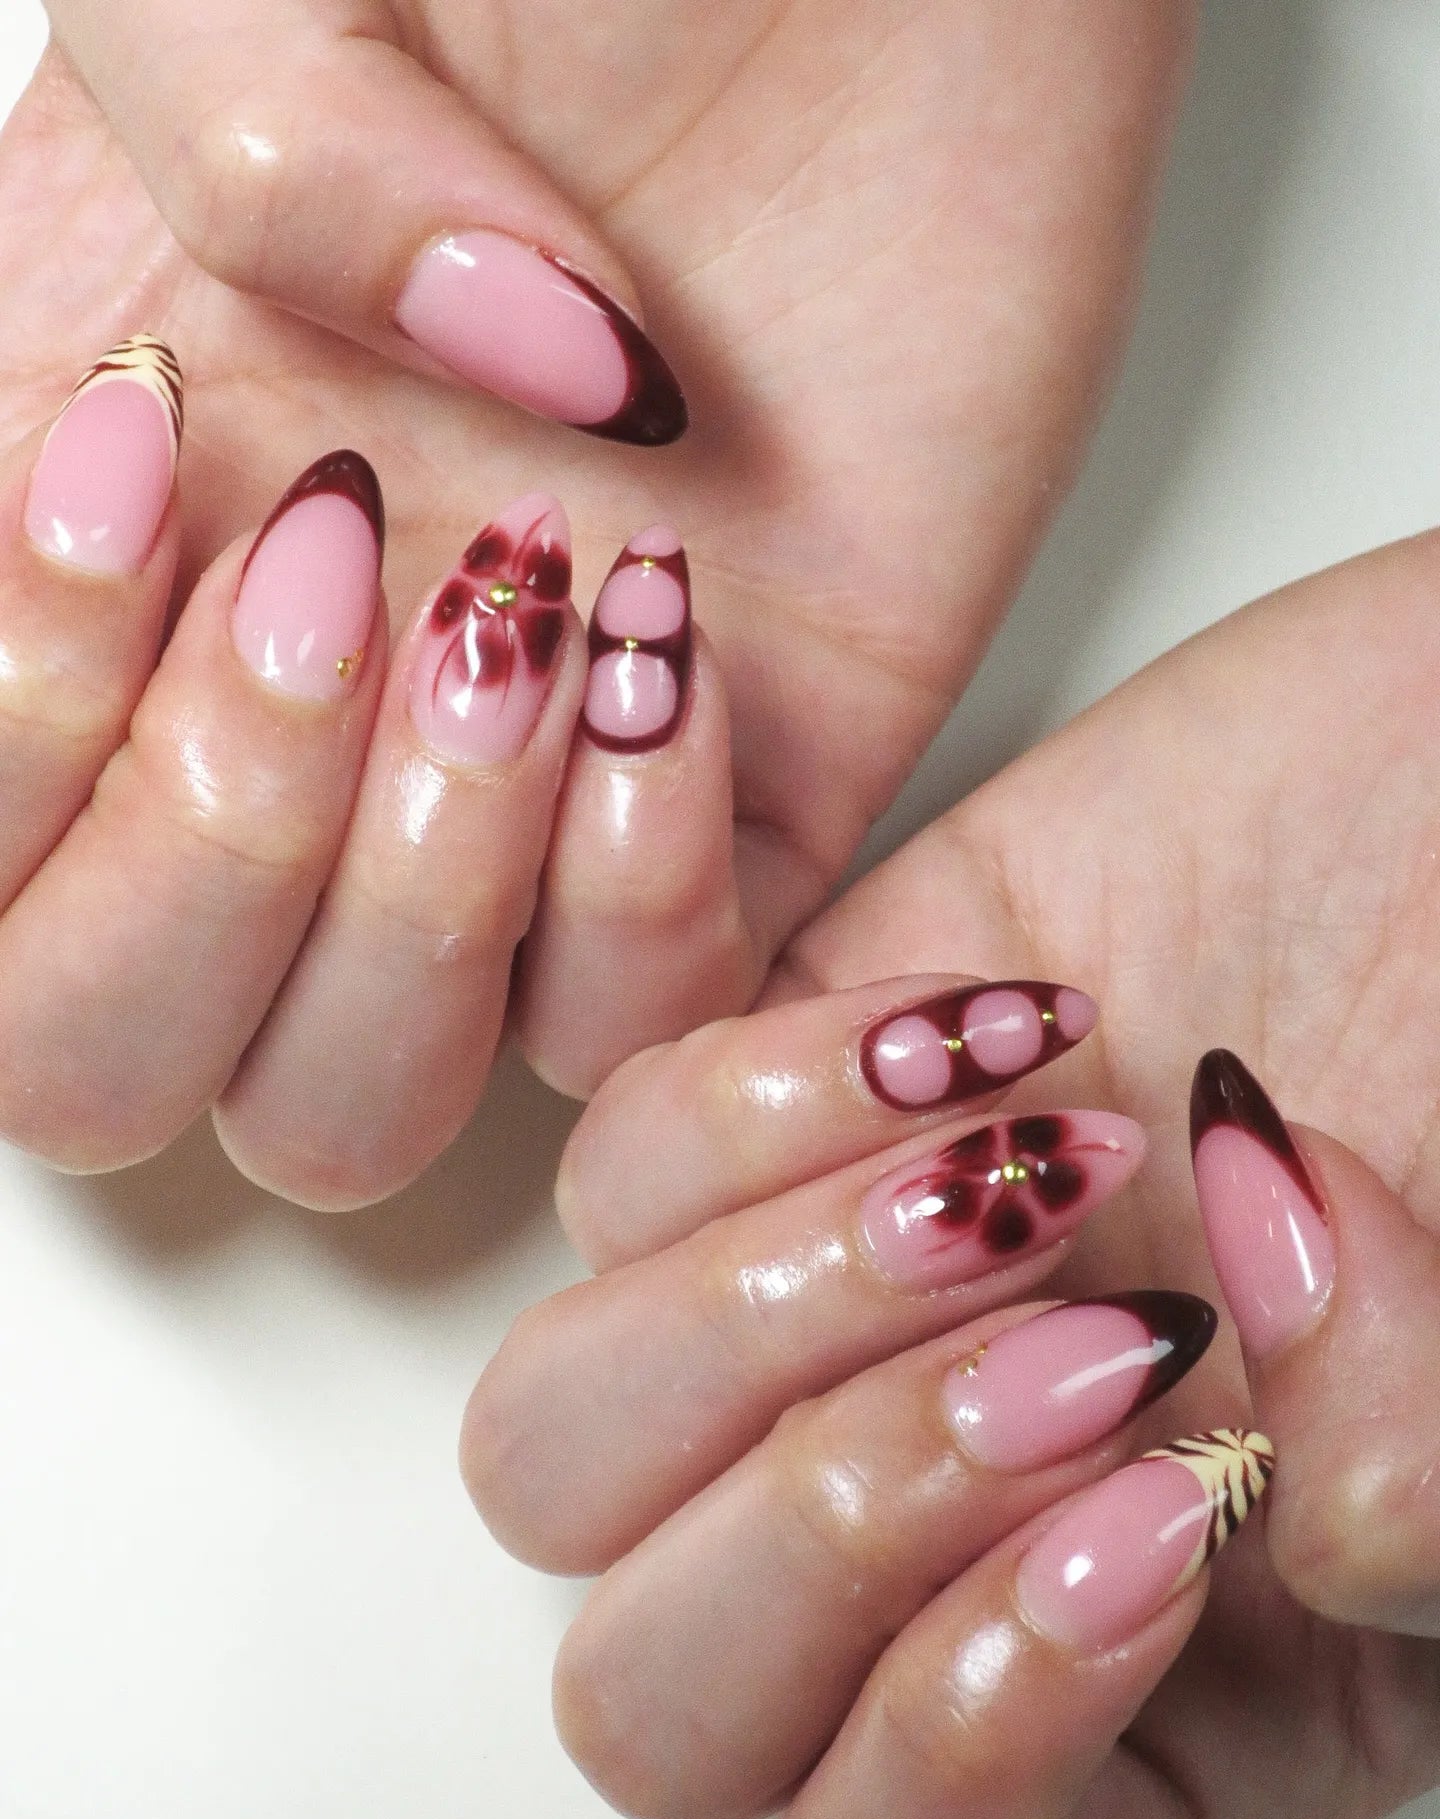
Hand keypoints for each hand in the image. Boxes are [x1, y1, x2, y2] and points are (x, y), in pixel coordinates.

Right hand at [3, 0, 1188, 1120]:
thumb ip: (231, 195)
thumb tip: (363, 492)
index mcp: (108, 569)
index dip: (18, 734)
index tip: (148, 451)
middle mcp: (279, 734)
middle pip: (102, 1059)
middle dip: (199, 870)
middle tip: (344, 568)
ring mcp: (501, 807)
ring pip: (351, 1104)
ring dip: (402, 916)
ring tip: (524, 620)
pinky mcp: (739, 818)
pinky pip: (631, 1026)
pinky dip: (629, 902)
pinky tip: (677, 648)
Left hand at [463, 525, 1439, 1818]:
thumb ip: (1432, 1501)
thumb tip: (1257, 1486)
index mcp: (1125, 1687)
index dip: (958, 1756)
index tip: (1150, 1531)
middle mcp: (935, 1517)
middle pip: (656, 1690)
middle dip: (847, 1520)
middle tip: (1105, 1340)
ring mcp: (828, 1310)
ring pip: (563, 1440)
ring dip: (775, 1316)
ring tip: (1048, 1158)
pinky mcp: (776, 1097)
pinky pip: (612, 1156)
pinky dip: (768, 1099)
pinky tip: (1013, 1016)